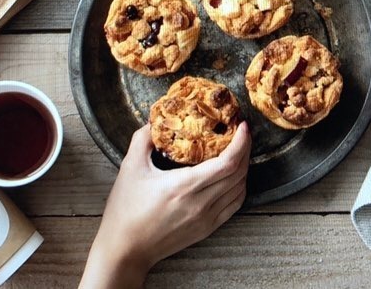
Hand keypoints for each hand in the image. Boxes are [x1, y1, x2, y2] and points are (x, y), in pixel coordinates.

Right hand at [79, 122, 250, 288]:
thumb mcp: (130, 167)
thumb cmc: (125, 210)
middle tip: (241, 132)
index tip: (242, 125)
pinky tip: (233, 176)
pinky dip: (239, 187)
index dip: (241, 142)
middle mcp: (200, 204)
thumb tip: (154, 120)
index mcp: (183, 186)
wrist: (125, 250)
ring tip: (238, 150)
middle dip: (245, 149)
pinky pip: (234, 205)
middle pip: (238, 173)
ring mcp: (206, 219)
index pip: (228, 163)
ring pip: (240, 189)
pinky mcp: (207, 229)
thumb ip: (143, 138)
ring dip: (244, 167)